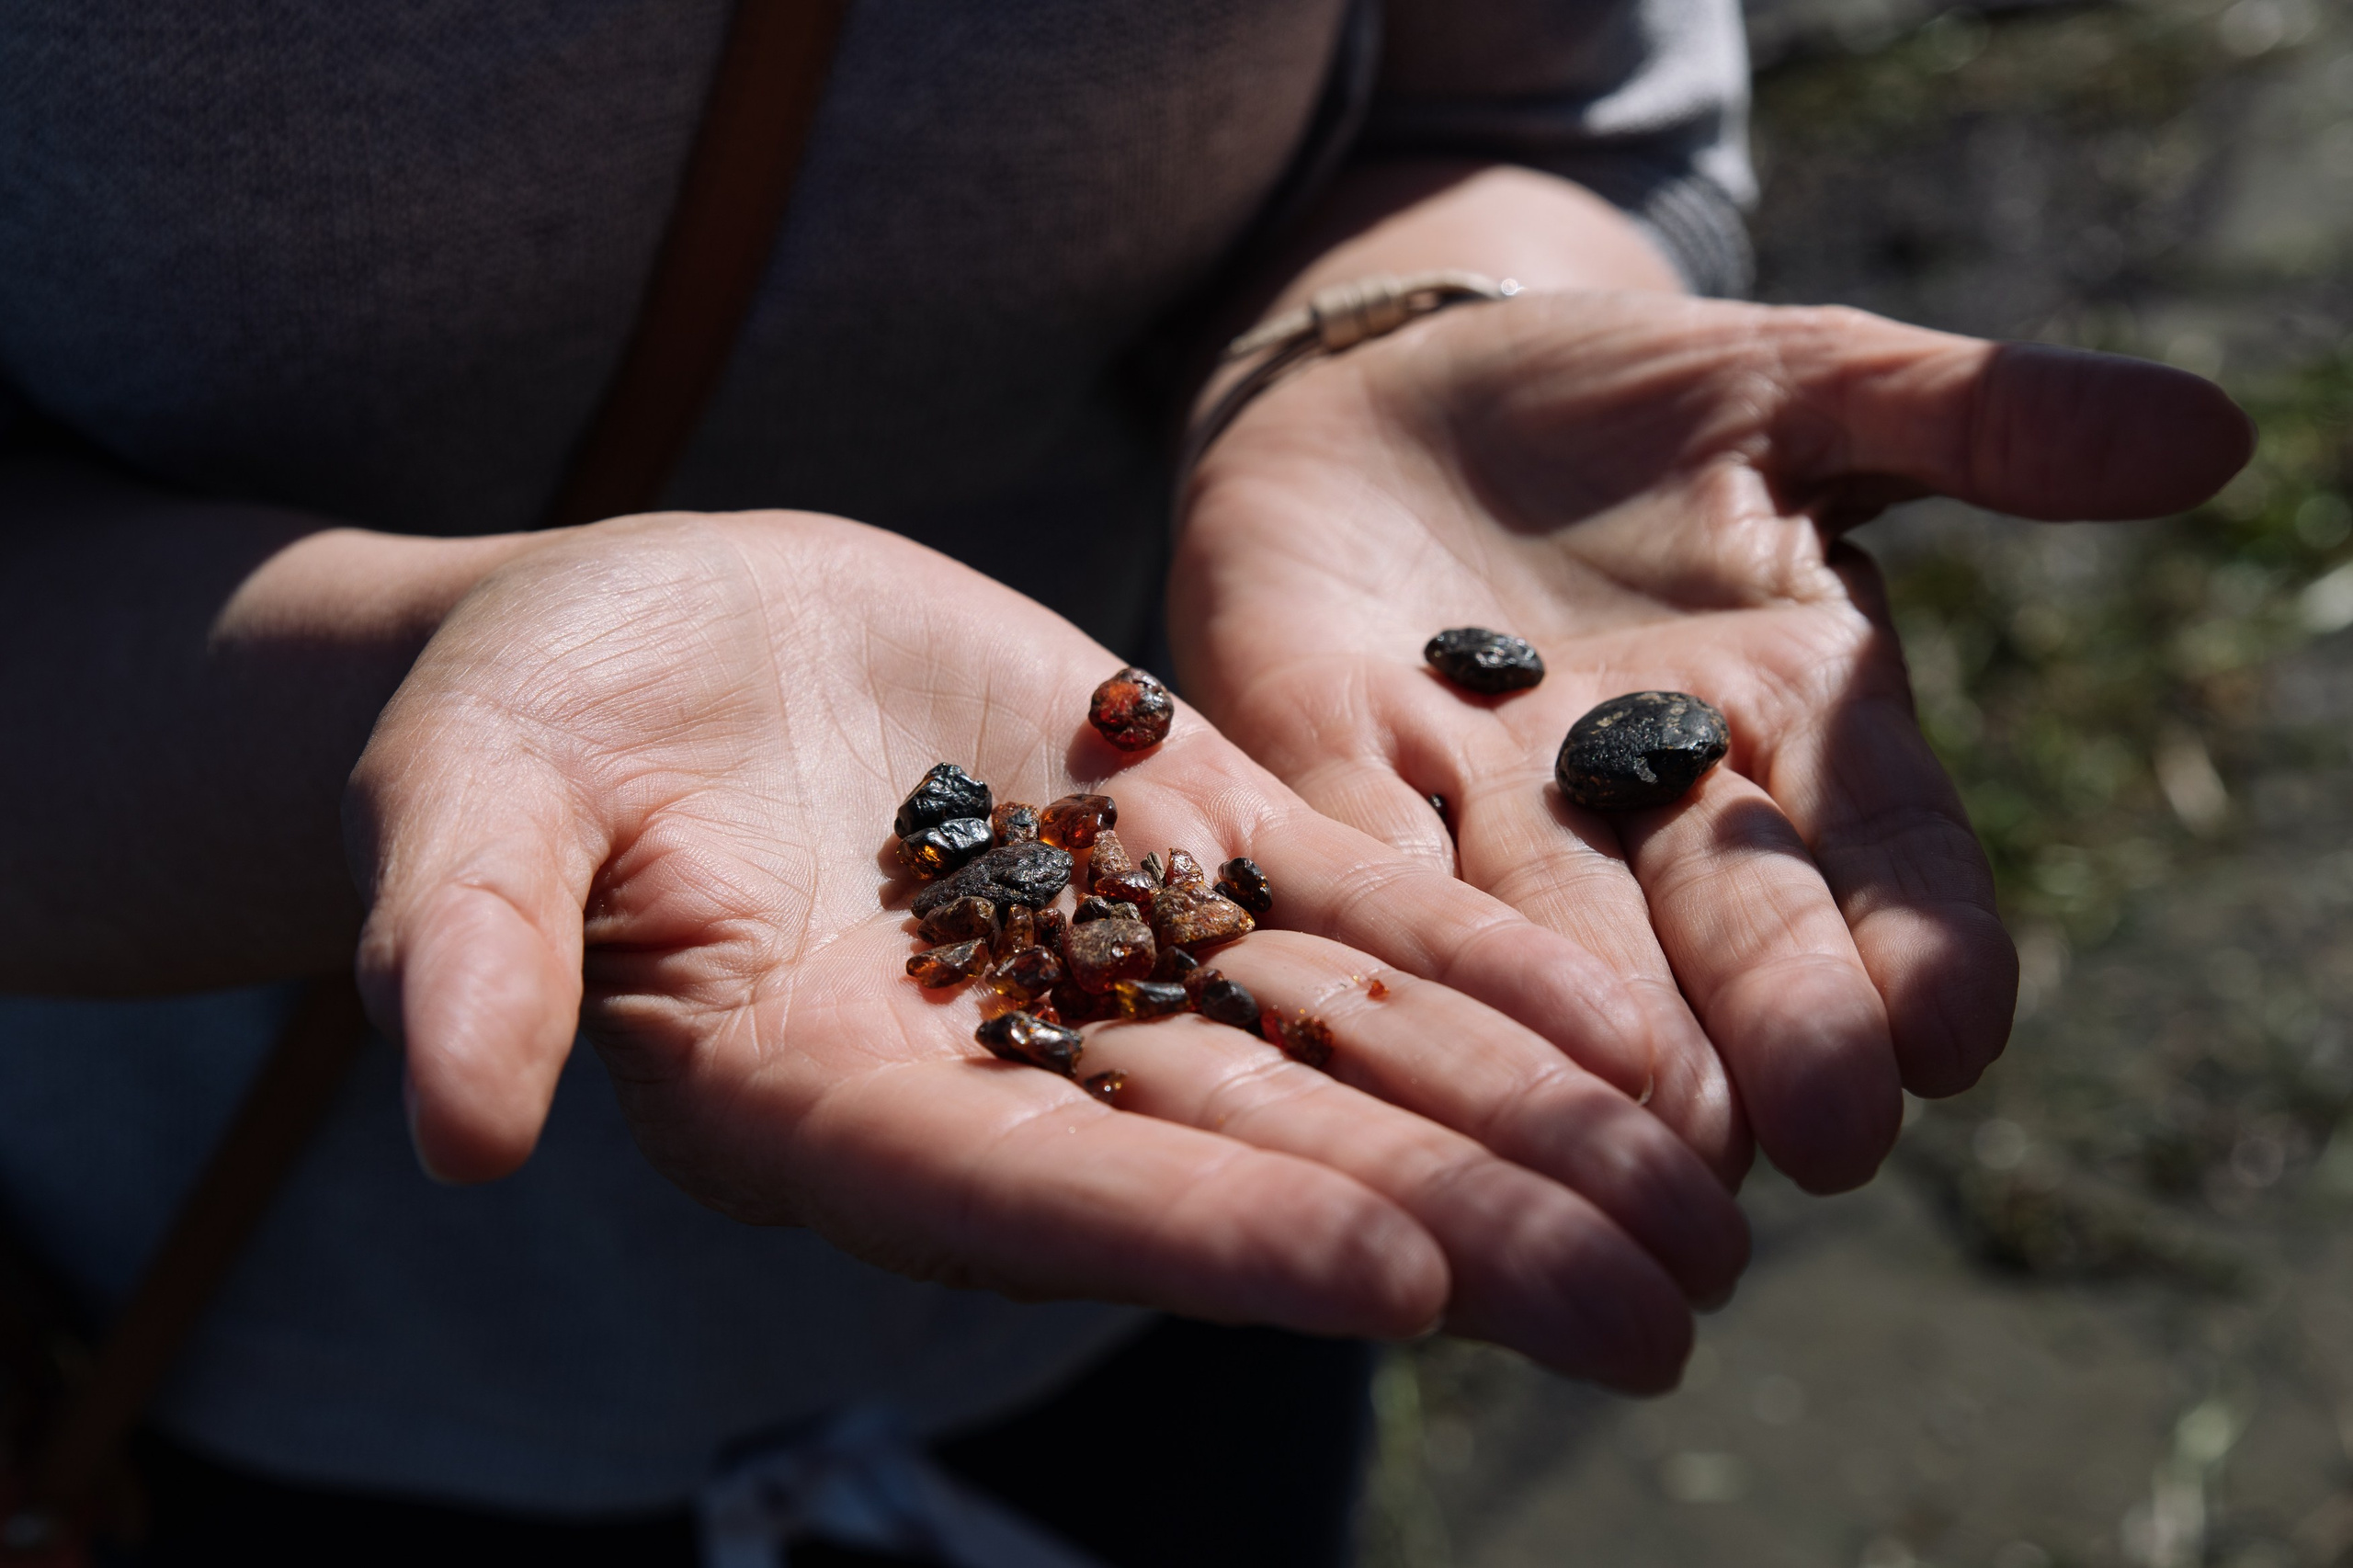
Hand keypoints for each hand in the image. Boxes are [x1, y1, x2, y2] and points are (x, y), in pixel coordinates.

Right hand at [345, 511, 1747, 1388]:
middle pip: (1248, 1163)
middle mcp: (999, 1069)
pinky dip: (1485, 971)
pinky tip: (1636, 1028)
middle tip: (1659, 1313)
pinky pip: (1346, 919)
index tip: (1396, 1280)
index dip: (1214, 1233)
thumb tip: (454, 1131)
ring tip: (1712, 1212)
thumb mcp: (463, 815)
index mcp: (830, 1102)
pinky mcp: (1166, 842)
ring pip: (1339, 1058)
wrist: (631, 634)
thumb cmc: (512, 727)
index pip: (1041, 1197)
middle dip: (1454, 1234)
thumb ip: (472, 957)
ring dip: (1523, 1128)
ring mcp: (1101, 960)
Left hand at [1172, 290, 2252, 1190]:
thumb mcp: (1795, 384)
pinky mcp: (1320, 768)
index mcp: (1781, 719)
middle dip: (1769, 1025)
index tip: (1955, 1035)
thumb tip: (2218, 431)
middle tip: (1814, 1137)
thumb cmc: (1608, 392)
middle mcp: (1637, 802)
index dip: (1919, 942)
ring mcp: (1477, 799)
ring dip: (1591, 1041)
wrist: (1390, 384)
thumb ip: (1976, 420)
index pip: (1880, 853)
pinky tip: (1409, 1021)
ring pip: (1547, 936)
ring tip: (1644, 1143)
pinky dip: (1386, 936)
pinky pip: (1358, 863)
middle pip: (1720, 930)